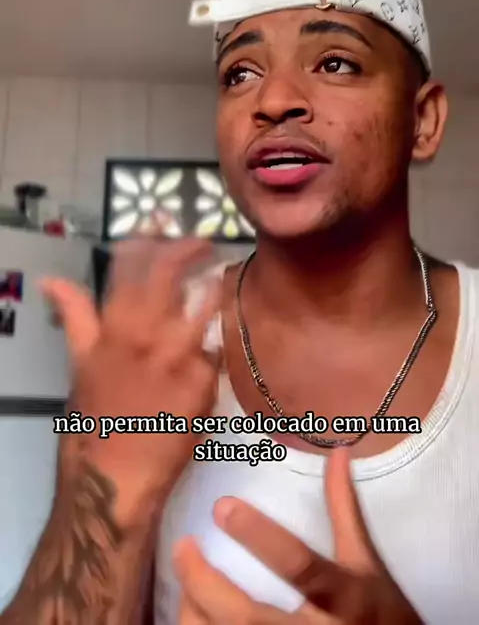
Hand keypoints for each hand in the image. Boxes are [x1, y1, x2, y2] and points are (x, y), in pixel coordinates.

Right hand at [41, 230, 221, 509]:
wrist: (120, 468)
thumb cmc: (99, 410)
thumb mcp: (81, 357)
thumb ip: (74, 313)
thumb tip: (49, 280)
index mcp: (115, 322)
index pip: (134, 262)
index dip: (150, 236)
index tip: (162, 222)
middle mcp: (148, 332)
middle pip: (172, 273)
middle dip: (189, 249)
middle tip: (203, 241)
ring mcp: (179, 355)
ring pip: (203, 303)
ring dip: (211, 285)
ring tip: (218, 274)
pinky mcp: (204, 379)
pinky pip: (215, 348)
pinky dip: (214, 340)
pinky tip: (214, 340)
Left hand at [174, 449, 423, 623]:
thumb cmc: (380, 613)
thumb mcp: (366, 563)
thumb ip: (344, 509)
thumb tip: (338, 452)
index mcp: (343, 595)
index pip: (298, 565)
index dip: (260, 537)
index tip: (221, 507)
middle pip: (250, 617)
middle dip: (207, 585)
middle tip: (182, 547)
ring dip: (197, 616)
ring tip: (182, 587)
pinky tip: (192, 615)